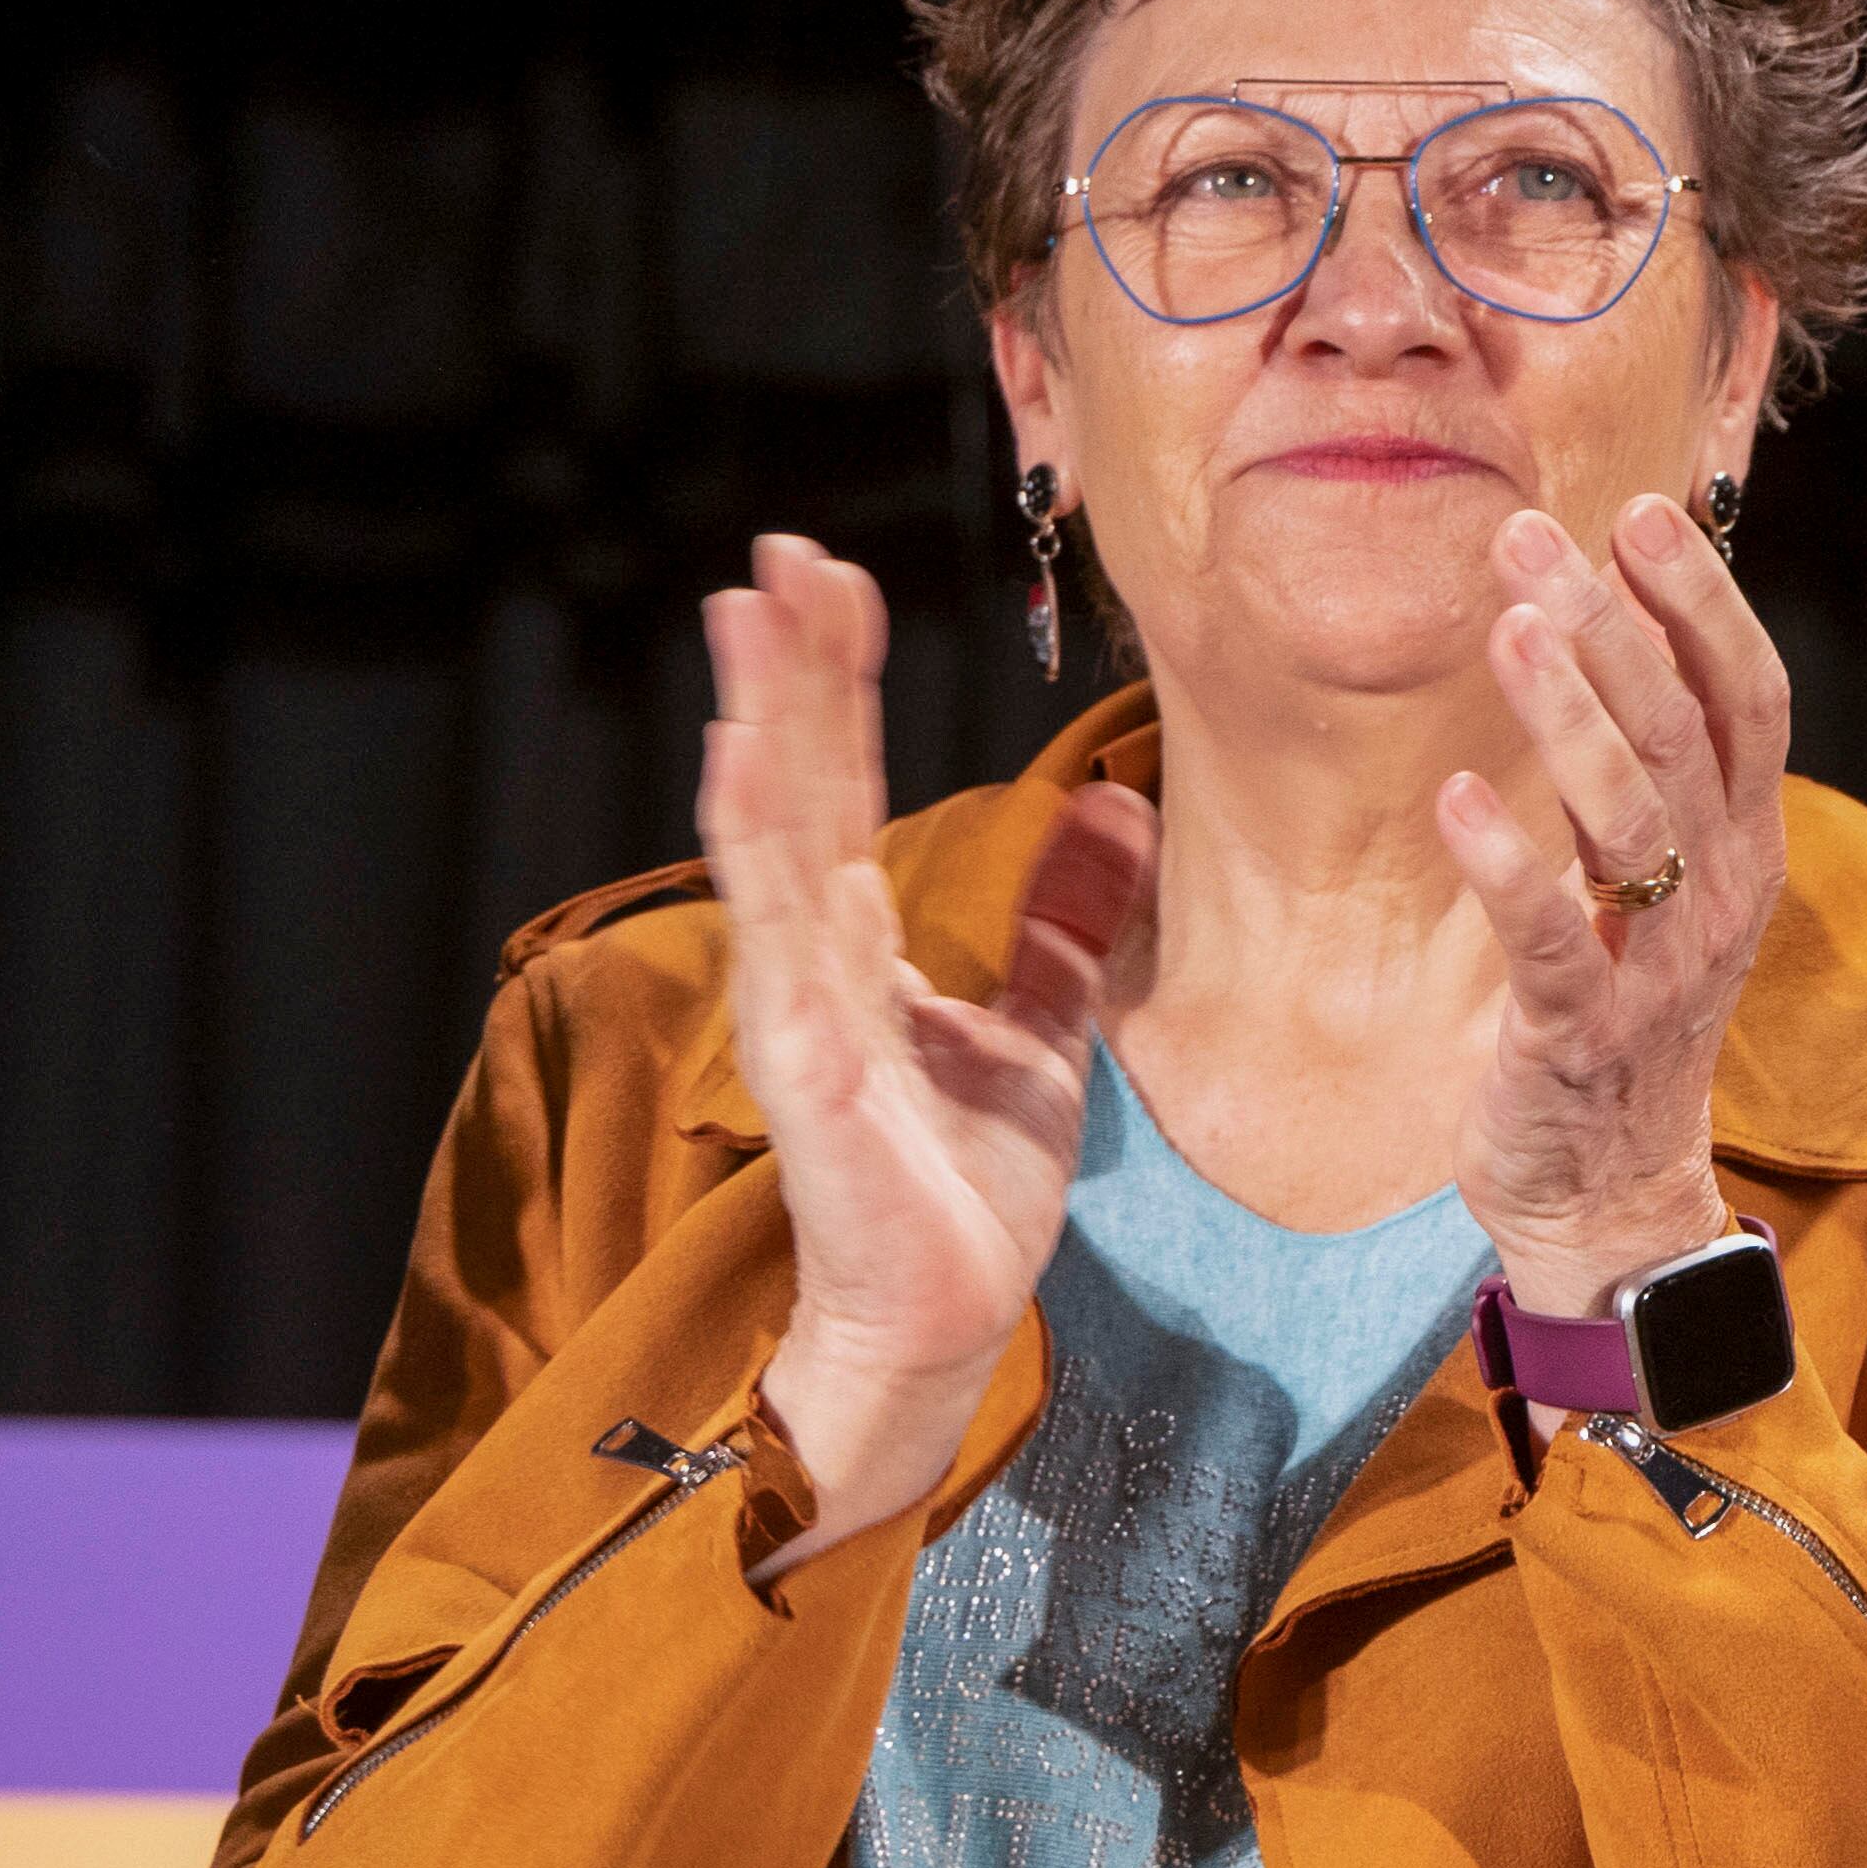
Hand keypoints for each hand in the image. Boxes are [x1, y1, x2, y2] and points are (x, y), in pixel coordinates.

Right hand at [706, 536, 1155, 1555]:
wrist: (944, 1316)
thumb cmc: (968, 1188)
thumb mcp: (1043, 1032)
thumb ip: (1066, 924)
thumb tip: (1120, 808)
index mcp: (861, 946)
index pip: (846, 784)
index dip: (840, 682)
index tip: (835, 579)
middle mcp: (815, 957)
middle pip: (798, 782)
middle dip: (791, 666)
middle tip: (781, 551)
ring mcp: (799, 1004)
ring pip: (772, 833)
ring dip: (759, 719)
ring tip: (748, 615)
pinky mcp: (806, 1063)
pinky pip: (778, 933)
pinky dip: (757, 841)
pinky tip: (746, 758)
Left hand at [1437, 492, 1791, 1318]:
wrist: (1612, 1190)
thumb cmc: (1623, 1011)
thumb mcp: (1663, 883)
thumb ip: (1649, 772)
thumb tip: (1606, 623)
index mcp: (1746, 846)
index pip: (1751, 700)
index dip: (1704, 603)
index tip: (1639, 512)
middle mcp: (1723, 894)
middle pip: (1683, 733)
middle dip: (1612, 625)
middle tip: (1532, 536)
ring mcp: (1660, 966)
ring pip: (1630, 817)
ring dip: (1566, 712)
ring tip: (1506, 627)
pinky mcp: (1582, 1033)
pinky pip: (1552, 938)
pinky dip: (1506, 865)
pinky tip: (1458, 799)